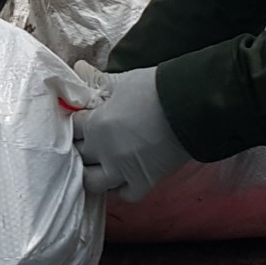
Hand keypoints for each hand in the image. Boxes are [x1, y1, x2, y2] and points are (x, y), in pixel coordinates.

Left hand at [70, 62, 191, 201]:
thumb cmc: (157, 88)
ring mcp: (122, 170)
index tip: (82, 121)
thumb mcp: (123, 82)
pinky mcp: (144, 182)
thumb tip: (80, 69)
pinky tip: (120, 177)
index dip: (76, 124)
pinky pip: (123, 195)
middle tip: (89, 141)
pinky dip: (119, 188)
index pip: (72, 129)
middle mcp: (104, 150)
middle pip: (78, 155)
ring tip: (99, 163)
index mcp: (97, 124)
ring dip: (92, 173)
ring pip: (92, 182)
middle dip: (81, 147)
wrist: (193, 105)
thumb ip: (98, 82)